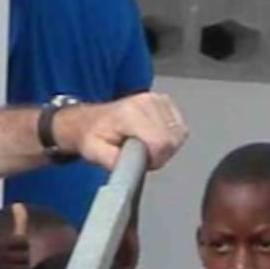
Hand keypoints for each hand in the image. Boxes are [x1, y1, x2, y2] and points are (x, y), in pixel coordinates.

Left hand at [64, 93, 188, 170]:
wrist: (90, 120)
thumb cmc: (93, 135)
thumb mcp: (94, 153)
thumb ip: (113, 161)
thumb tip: (129, 169)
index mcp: (130, 113)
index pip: (161, 142)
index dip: (155, 158)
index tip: (142, 160)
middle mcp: (145, 102)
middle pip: (172, 139)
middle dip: (160, 154)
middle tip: (141, 154)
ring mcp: (156, 99)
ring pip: (179, 133)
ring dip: (165, 146)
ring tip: (146, 145)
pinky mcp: (164, 101)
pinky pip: (179, 126)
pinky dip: (170, 136)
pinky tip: (153, 137)